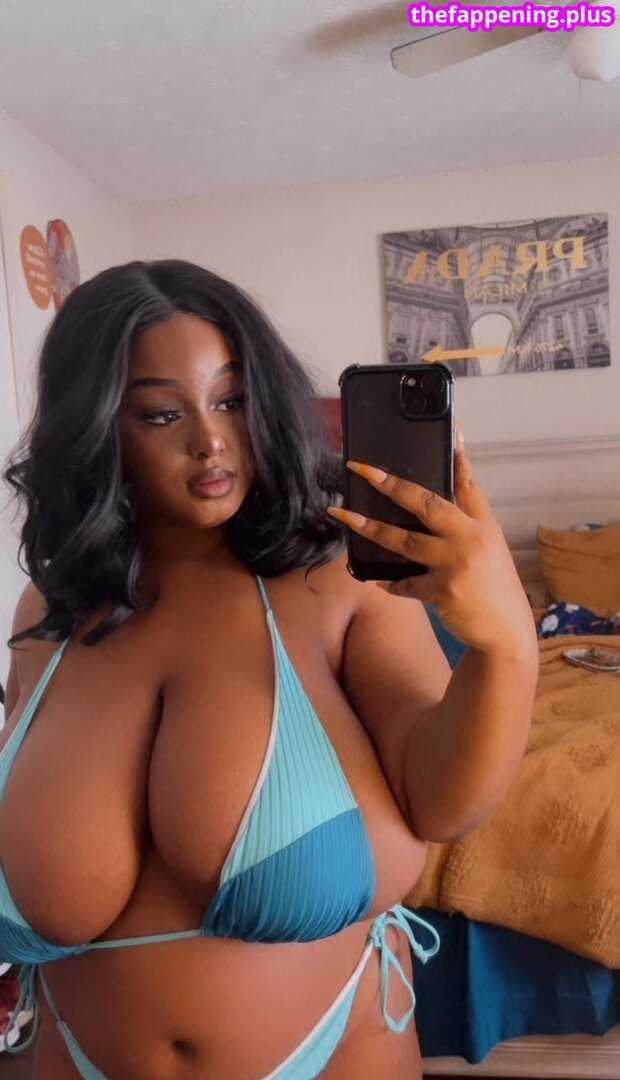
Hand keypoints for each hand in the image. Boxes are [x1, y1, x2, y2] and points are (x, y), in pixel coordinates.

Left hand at [327, 426, 536, 657]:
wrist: (505, 631)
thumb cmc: (492, 586)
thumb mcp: (488, 547)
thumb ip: (465, 523)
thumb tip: (432, 503)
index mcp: (483, 523)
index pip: (468, 482)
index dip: (457, 454)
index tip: (448, 428)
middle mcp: (471, 537)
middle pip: (425, 503)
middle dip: (390, 483)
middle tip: (361, 469)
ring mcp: (457, 564)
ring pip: (404, 541)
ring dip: (369, 528)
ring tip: (342, 515)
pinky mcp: (444, 591)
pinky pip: (405, 584)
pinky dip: (390, 584)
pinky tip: (377, 582)